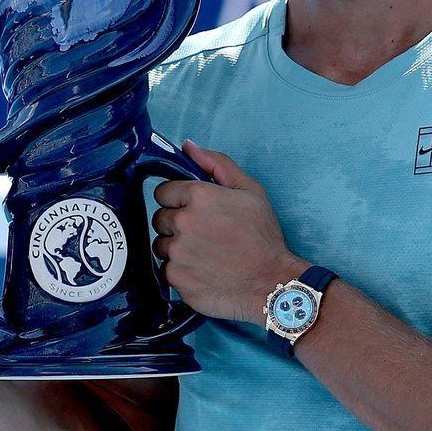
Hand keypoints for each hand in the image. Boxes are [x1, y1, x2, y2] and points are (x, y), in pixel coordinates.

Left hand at [152, 140, 307, 325]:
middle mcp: (183, 223)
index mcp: (198, 196)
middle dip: (177, 224)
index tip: (195, 210)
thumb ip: (217, 164)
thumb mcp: (250, 191)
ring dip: (177, 248)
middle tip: (204, 234)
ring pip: (161, 245)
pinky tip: (203, 270)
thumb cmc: (263, 236)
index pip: (163, 192)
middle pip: (160, 218)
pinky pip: (166, 270)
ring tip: (205, 253)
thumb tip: (188, 146)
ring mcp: (177, 253)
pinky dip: (181, 271)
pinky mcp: (176, 278)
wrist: (271, 283)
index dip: (179, 200)